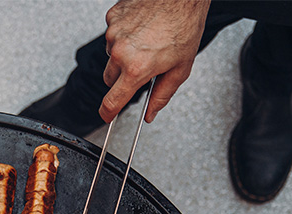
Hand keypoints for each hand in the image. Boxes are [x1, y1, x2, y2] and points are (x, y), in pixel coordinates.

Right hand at [100, 0, 211, 124]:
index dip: (108, 113)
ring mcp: (113, 33)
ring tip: (146, 42)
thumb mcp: (181, 68)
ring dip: (124, 55)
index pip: (112, 101)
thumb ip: (163, 95)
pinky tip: (141, 29)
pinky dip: (124, 36)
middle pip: (109, 79)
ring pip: (111, 55)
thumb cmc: (184, 25)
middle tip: (141, 69)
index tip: (107, 116)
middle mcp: (121, 52)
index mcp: (136, 68)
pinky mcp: (112, 18)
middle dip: (122, 79)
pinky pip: (112, 35)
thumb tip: (151, 112)